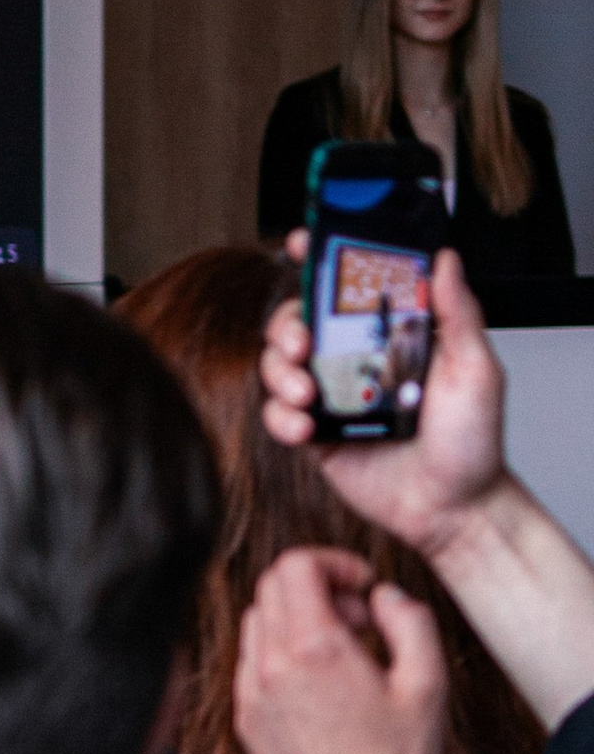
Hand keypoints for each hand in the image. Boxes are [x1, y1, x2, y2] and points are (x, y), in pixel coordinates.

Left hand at [233, 545, 447, 753]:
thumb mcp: (427, 684)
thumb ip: (410, 621)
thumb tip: (382, 595)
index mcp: (314, 647)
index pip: (295, 565)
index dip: (332, 561)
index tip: (361, 586)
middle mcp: (270, 663)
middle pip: (271, 586)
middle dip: (316, 586)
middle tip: (357, 619)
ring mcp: (250, 690)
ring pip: (256, 620)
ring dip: (294, 618)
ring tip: (339, 651)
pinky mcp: (244, 716)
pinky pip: (250, 659)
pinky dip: (278, 651)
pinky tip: (316, 682)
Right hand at [258, 237, 508, 565]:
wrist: (452, 509)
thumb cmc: (472, 443)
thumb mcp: (475, 370)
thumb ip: (458, 314)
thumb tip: (444, 260)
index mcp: (394, 336)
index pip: (351, 288)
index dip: (322, 261)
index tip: (302, 244)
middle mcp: (358, 360)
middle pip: (300, 321)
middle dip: (287, 324)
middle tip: (300, 342)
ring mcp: (334, 396)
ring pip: (279, 363)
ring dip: (278, 370)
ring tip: (304, 392)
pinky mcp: (317, 435)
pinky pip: (279, 414)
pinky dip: (280, 417)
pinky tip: (303, 429)